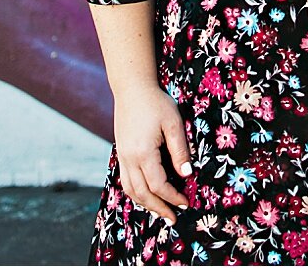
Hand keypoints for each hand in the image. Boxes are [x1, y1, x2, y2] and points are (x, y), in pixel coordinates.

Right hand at [113, 84, 192, 224]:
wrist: (131, 88)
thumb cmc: (156, 103)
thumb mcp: (174, 123)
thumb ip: (180, 150)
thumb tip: (187, 175)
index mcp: (143, 152)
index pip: (158, 185)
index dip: (172, 197)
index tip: (186, 202)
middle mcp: (129, 158)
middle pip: (142, 193)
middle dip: (159, 208)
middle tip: (174, 218)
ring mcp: (122, 156)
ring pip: (130, 189)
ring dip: (145, 204)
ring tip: (160, 212)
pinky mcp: (120, 152)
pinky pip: (125, 180)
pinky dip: (136, 192)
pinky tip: (146, 195)